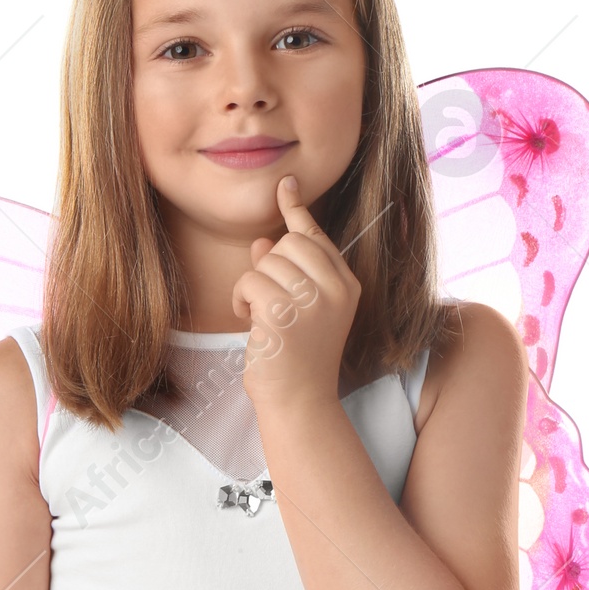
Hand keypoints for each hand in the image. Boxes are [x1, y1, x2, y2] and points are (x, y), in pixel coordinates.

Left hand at [232, 174, 360, 411]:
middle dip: (268, 265)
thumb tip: (264, 241)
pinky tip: (251, 324)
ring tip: (260, 318)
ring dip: (252, 286)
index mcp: (347, 285)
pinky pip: (250, 281)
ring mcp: (314, 301)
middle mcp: (336, 289)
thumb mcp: (299, 310)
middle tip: (269, 302)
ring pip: (266, 260)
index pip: (316, 237)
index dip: (296, 212)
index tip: (286, 186)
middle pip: (289, 243)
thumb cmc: (295, 358)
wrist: (298, 403)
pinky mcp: (285, 314)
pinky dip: (241, 299)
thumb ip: (287, 273)